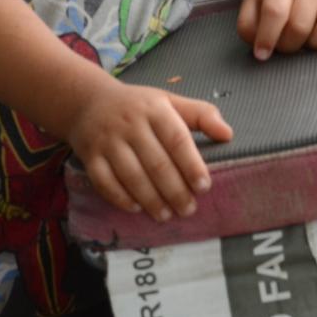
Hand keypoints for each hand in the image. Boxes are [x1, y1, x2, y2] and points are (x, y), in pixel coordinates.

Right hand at [68, 79, 231, 220]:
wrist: (88, 102)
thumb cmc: (138, 106)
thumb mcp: (169, 101)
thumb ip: (201, 114)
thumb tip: (228, 134)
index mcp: (155, 109)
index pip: (177, 139)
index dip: (191, 165)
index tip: (204, 186)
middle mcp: (130, 124)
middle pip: (156, 162)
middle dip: (175, 190)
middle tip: (189, 209)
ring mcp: (108, 141)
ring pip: (131, 175)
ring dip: (151, 200)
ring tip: (166, 215)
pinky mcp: (90, 156)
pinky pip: (104, 182)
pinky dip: (121, 198)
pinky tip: (137, 208)